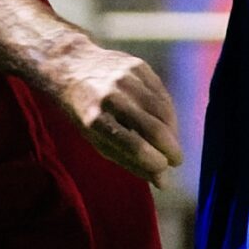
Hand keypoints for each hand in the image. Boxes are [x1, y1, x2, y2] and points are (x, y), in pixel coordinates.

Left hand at [50, 37, 183, 182]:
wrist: (72, 66)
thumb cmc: (85, 112)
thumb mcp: (97, 139)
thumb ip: (129, 160)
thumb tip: (162, 182)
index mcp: (96, 121)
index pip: (135, 147)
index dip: (156, 162)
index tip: (164, 168)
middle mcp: (111, 98)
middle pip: (153, 128)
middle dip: (171, 149)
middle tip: (176, 160)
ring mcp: (126, 79)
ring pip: (163, 111)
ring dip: (173, 132)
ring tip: (172, 144)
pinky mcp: (138, 66)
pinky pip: (162, 94)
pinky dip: (169, 112)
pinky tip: (168, 123)